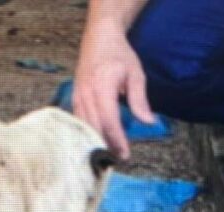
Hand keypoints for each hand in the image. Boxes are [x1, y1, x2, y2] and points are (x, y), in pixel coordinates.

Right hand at [73, 22, 154, 160]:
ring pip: (84, 127)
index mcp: (102, 86)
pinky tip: (96, 143)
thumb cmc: (119, 55)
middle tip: (118, 161)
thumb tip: (149, 122)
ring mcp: (77, 97)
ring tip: (108, 156)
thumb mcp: (135, 74)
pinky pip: (78, 122)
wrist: (98, 39)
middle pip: (94, 127)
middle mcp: (86, 93)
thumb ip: (140, 100)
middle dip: (106, 146)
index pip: (109, 120)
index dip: (117, 140)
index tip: (125, 154)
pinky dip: (87, 134)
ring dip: (95, 142)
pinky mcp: (74, 100)